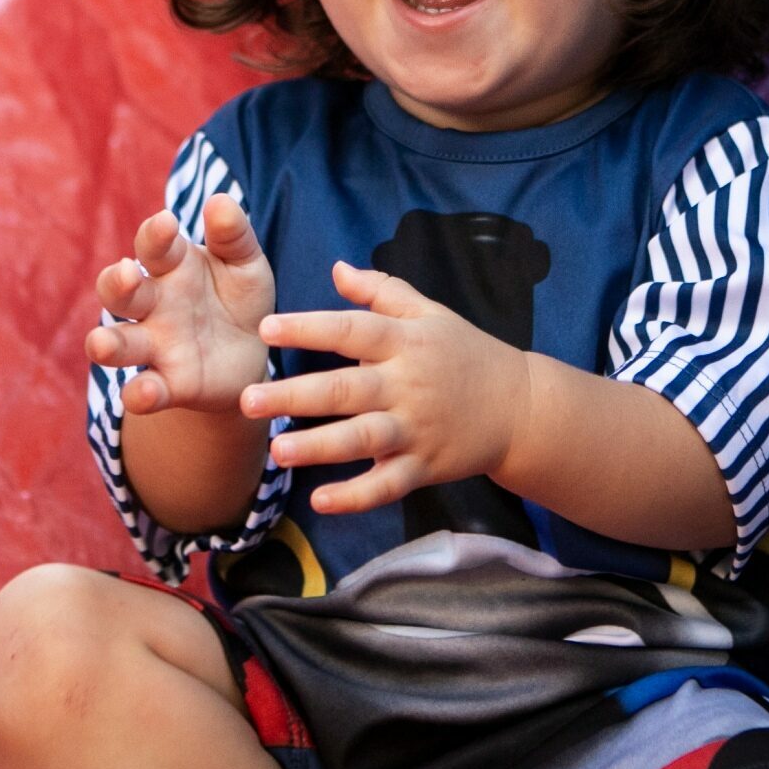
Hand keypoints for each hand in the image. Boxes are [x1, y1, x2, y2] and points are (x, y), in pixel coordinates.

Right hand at [85, 196, 274, 415]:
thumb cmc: (240, 297)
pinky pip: (144, 391)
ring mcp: (156, 345)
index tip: (167, 222)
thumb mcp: (246, 263)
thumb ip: (233, 235)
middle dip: (117, 283)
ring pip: (118, 342)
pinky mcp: (169, 385)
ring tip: (103, 344)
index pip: (153, 245)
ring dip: (106, 343)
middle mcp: (154, 304)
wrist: (254, 354)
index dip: (155, 234)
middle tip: (126, 272)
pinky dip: (139, 394)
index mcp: (173, 267)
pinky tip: (144, 393)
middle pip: (119, 291)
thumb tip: (220, 201)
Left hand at [243, 261, 531, 514]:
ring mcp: (417, 429)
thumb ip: (382, 290)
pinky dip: (356, 496)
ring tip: (278, 451)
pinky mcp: (425, 466)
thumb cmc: (466, 353)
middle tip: (247, 399)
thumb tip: (336, 268)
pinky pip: (387, 485)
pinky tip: (321, 500)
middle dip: (296, 395)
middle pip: (347, 389)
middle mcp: (408, 385)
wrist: (520, 406)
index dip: (310, 329)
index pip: (352, 330)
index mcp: (406, 342)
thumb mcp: (431, 313)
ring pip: (363, 439)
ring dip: (320, 447)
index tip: (267, 329)